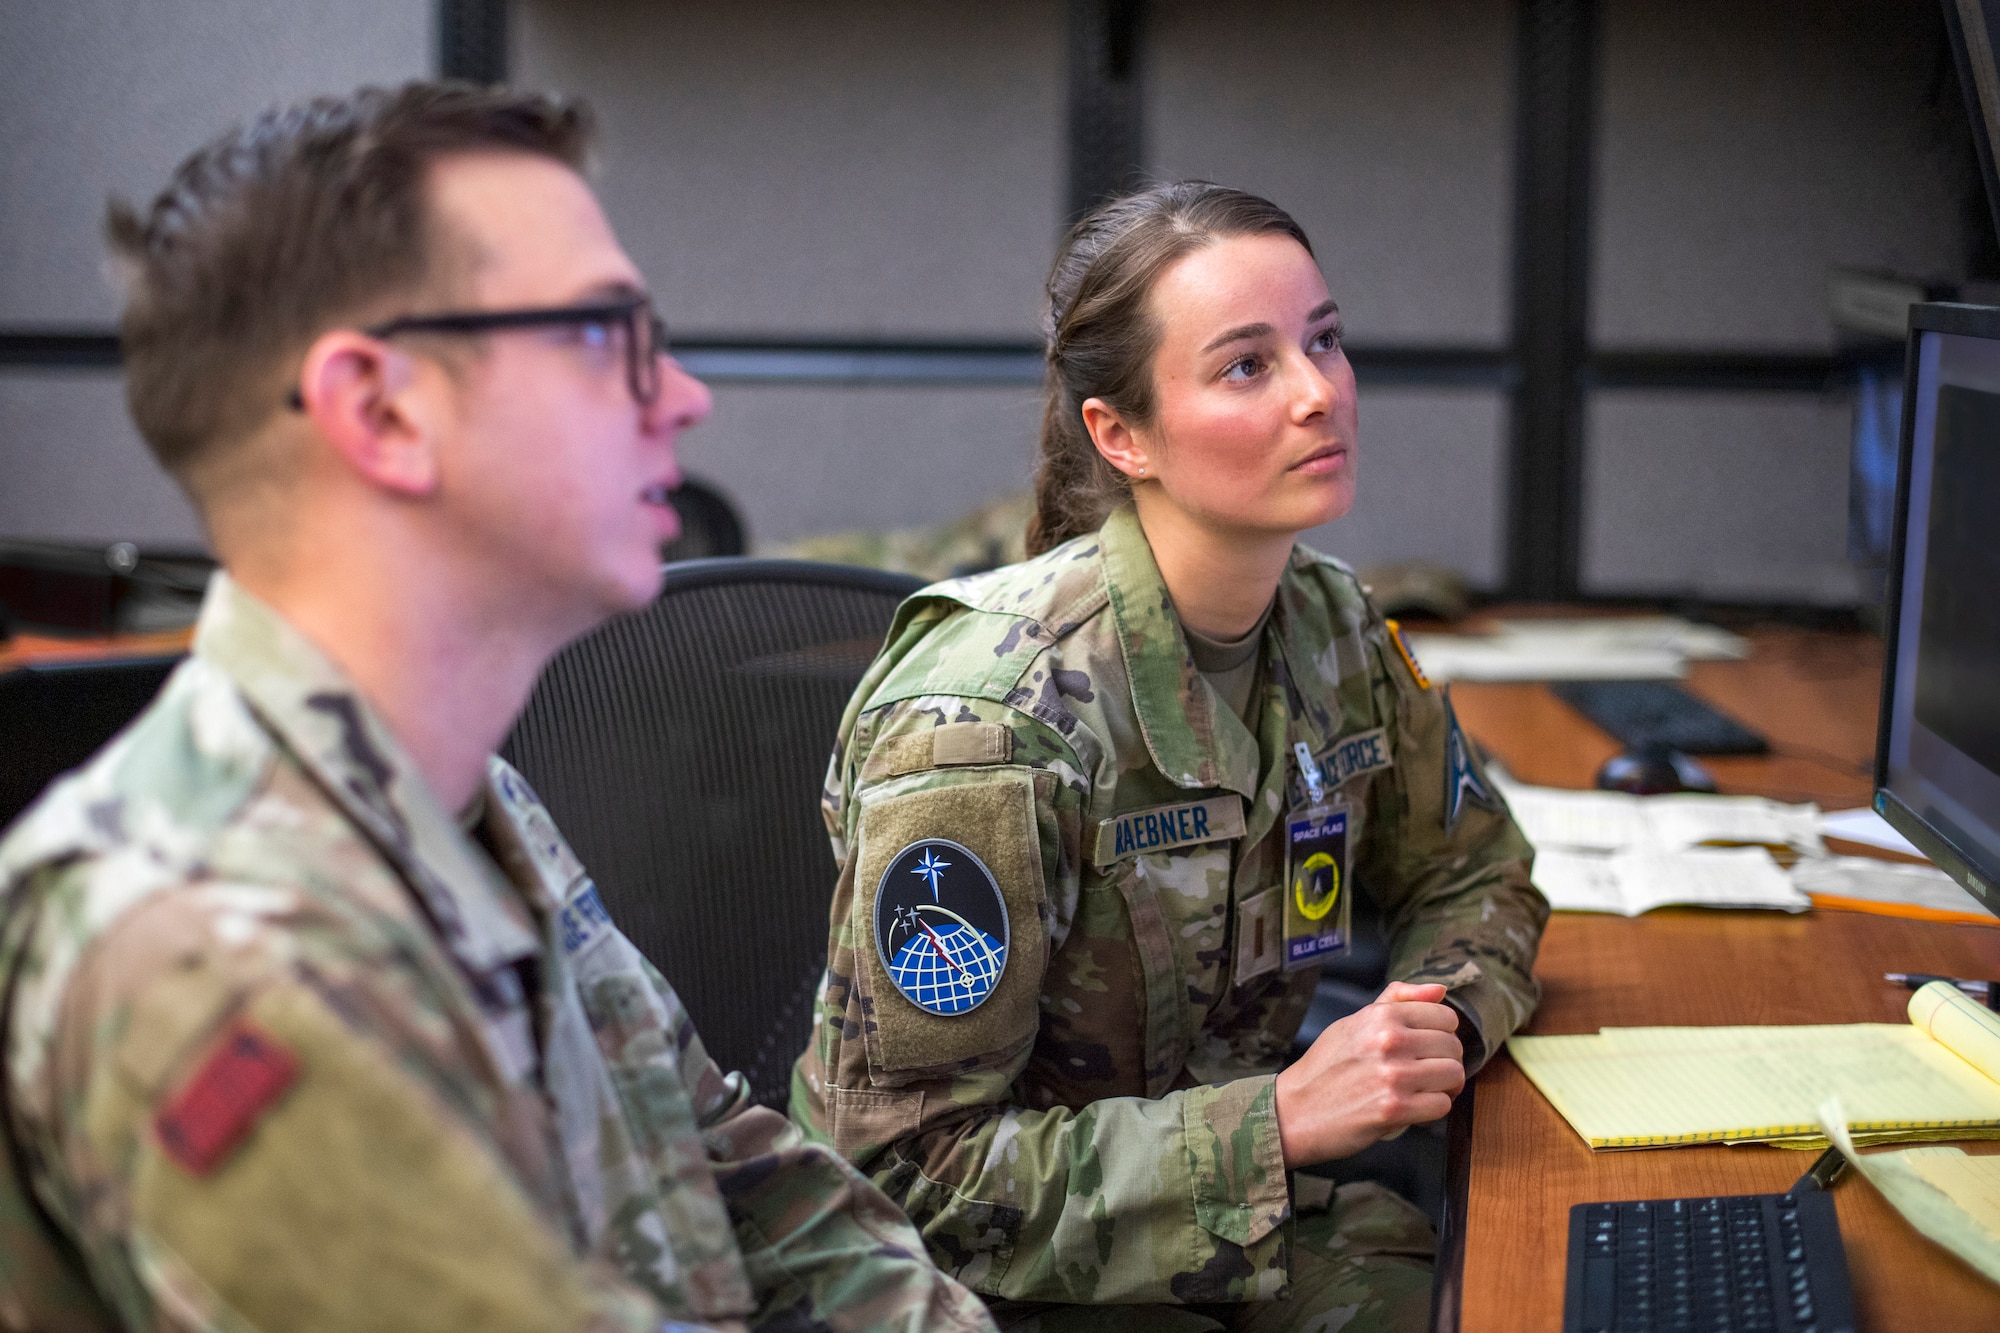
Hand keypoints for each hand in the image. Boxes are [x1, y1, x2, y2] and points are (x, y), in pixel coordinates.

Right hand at [1274, 981, 1464, 1166]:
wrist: (1295, 1110)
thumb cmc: (1325, 1068)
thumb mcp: (1354, 1022)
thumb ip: (1397, 1001)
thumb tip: (1440, 989)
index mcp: (1382, 1016)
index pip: (1445, 1017)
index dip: (1443, 1035)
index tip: (1430, 1049)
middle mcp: (1390, 1041)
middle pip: (1453, 1048)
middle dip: (1446, 1063)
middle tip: (1428, 1075)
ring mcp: (1393, 1076)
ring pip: (1453, 1075)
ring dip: (1443, 1087)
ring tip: (1424, 1091)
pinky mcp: (1395, 1110)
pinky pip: (1442, 1106)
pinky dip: (1432, 1110)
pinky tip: (1414, 1109)